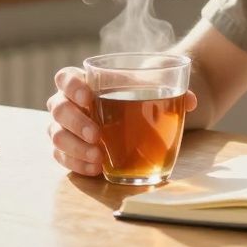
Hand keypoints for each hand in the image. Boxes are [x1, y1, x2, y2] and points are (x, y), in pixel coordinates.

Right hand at [46, 66, 198, 176]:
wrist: (137, 112)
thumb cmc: (137, 94)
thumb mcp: (151, 88)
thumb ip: (171, 90)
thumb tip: (191, 100)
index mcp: (84, 82)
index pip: (65, 77)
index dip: (72, 86)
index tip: (89, 96)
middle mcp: (68, 103)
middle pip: (57, 108)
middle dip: (75, 122)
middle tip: (97, 134)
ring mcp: (66, 127)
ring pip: (55, 135)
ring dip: (75, 146)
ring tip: (98, 156)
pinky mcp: (69, 149)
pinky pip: (62, 157)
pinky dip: (77, 163)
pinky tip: (96, 168)